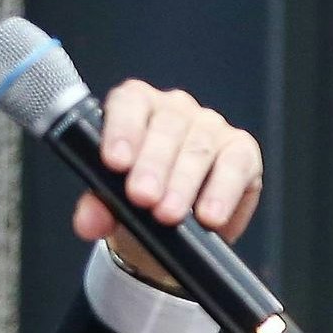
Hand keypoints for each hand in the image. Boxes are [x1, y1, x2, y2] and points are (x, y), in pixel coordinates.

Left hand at [72, 81, 264, 290]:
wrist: (171, 230)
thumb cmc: (139, 202)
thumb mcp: (112, 204)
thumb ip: (97, 207)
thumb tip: (89, 221)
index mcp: (138, 108)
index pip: (129, 102)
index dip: (123, 129)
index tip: (115, 162)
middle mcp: (175, 110)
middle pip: (166, 127)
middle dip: (153, 166)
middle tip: (142, 197)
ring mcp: (211, 127)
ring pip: (198, 148)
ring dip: (183, 184)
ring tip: (169, 215)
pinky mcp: (242, 152)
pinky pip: (235, 166)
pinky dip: (222, 193)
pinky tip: (209, 216)